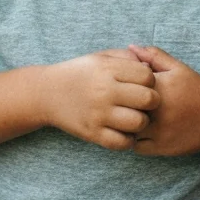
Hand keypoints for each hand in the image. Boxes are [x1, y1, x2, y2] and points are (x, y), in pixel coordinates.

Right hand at [42, 50, 158, 150]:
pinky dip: (128, 139)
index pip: (147, 76)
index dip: (150, 80)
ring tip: (133, 117)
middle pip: (148, 99)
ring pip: (139, 122)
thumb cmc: (80, 73)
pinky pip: (123, 143)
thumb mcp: (101, 57)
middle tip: (143, 103)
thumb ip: (127, 58)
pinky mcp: (93, 133)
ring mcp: (99, 114)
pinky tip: (123, 131)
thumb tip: (150, 68)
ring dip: (141, 121)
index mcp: (108, 69)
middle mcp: (105, 91)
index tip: (141, 84)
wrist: (48, 93)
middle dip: (151, 101)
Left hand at [126, 45, 199, 156]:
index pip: (126, 84)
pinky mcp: (161, 148)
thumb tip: (130, 47)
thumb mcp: (178, 68)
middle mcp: (158, 111)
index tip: (123, 83)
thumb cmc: (196, 90)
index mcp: (159, 87)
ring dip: (124, 123)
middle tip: (119, 101)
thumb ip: (154, 56)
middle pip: (124, 107)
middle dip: (120, 104)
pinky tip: (138, 130)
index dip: (122, 84)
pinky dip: (132, 139)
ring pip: (127, 129)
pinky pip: (136, 146)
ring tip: (126, 116)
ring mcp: (159, 131)